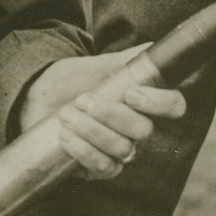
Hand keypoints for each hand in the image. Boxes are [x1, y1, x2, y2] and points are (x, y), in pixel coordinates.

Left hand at [19, 43, 187, 179]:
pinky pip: (105, 167)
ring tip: (67, 114)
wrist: (41, 99)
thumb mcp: (100, 66)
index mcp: (147, 103)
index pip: (173, 106)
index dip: (158, 103)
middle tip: (82, 100)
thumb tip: (151, 48)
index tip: (130, 94)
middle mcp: (140, 130)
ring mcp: (123, 150)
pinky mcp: (103, 167)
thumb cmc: (74, 81)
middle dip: (110, 115)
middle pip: (144, 130)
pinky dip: (84, 151)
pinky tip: (66, 136)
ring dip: (91, 131)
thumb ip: (128, 59)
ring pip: (123, 149)